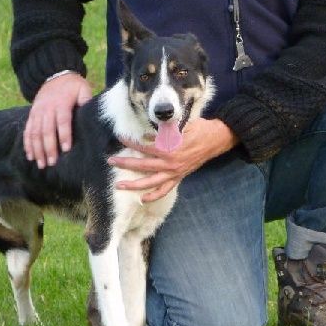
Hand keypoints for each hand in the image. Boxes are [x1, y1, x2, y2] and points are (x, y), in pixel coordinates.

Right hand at [24, 73, 92, 167]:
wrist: (53, 74)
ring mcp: (38, 112)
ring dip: (37, 149)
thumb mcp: (83, 87)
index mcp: (62, 103)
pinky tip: (30, 156)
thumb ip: (86, 99)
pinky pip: (27, 130)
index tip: (66, 149)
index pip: (62, 121)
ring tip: (41, 164)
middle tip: (52, 162)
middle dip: (49, 148)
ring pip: (35, 133)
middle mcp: (47, 109)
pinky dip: (27, 144)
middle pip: (47, 130)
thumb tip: (91, 112)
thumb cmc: (72, 85)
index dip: (64, 135)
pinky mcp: (32, 115)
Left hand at [108, 118, 237, 201]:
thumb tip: (146, 136)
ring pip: (150, 182)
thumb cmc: (198, 129)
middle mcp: (170, 163)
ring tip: (119, 186)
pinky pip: (165, 190)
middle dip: (125, 164)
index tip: (119, 138)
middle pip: (142, 166)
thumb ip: (163, 132)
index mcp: (170, 149)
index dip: (131, 142)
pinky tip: (142, 199)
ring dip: (134, 185)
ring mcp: (174, 173)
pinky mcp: (179, 177)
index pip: (144, 146)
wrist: (215, 140)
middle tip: (110, 162)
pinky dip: (153, 195)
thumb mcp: (181, 126)